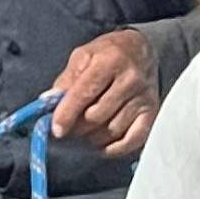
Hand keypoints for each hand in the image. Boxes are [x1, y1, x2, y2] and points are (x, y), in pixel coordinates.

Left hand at [50, 27, 159, 157]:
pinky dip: (114, 148)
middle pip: (96, 116)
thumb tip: (48, 102)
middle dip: (77, 127)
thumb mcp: (83, 57)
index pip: (84, 93)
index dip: (67, 114)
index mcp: (110, 61)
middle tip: (69, 127)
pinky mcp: (151, 112)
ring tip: (85, 130)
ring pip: (112, 131)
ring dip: (93, 137)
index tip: (56, 129)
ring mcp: (143, 97)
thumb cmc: (107, 54)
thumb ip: (65, 80)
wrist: (141, 50)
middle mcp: (130, 79)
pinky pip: (132, 140)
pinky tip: (102, 144)